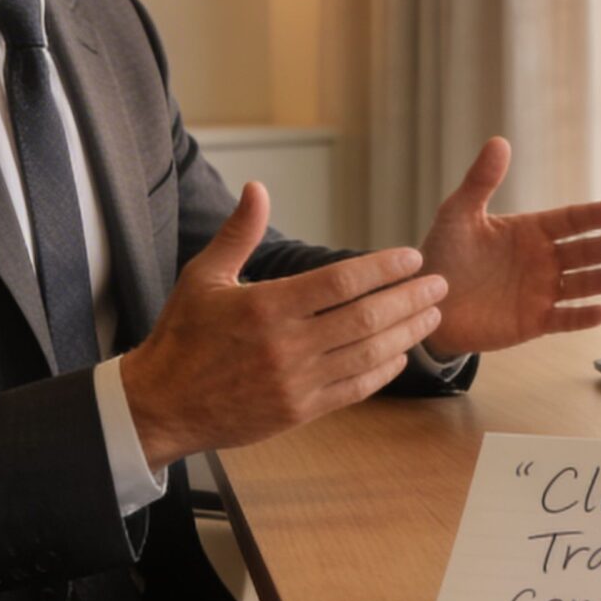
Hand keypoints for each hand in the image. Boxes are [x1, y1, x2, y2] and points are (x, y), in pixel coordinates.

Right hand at [118, 182, 446, 466]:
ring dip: (407, 333)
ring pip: (368, 354)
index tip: (411, 258)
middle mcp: (286, 346)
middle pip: (365, 317)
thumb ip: (239, 233)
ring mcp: (296, 383)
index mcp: (266, 307)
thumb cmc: (183, 336)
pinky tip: (402, 353)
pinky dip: (384, 370)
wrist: (162, 405)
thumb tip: (257, 189)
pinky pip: (355, 389)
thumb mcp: (203, 277)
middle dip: (409, 299)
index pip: (340, 282)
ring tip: (432, 315)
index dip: (383, 268)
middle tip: (439, 284)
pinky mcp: (300, 411)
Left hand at [418, 137, 600, 354]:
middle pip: (585, 252)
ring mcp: (540, 291)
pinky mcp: (532, 322)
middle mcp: (543, 260)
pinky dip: (582, 317)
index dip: (596, 216)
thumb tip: (499, 141)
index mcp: (531, 231)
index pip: (571, 221)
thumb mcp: (459, 212)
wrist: (427, 299)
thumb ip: (481, 181)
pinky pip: (563, 319)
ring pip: (581, 285)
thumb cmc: (444, 252)